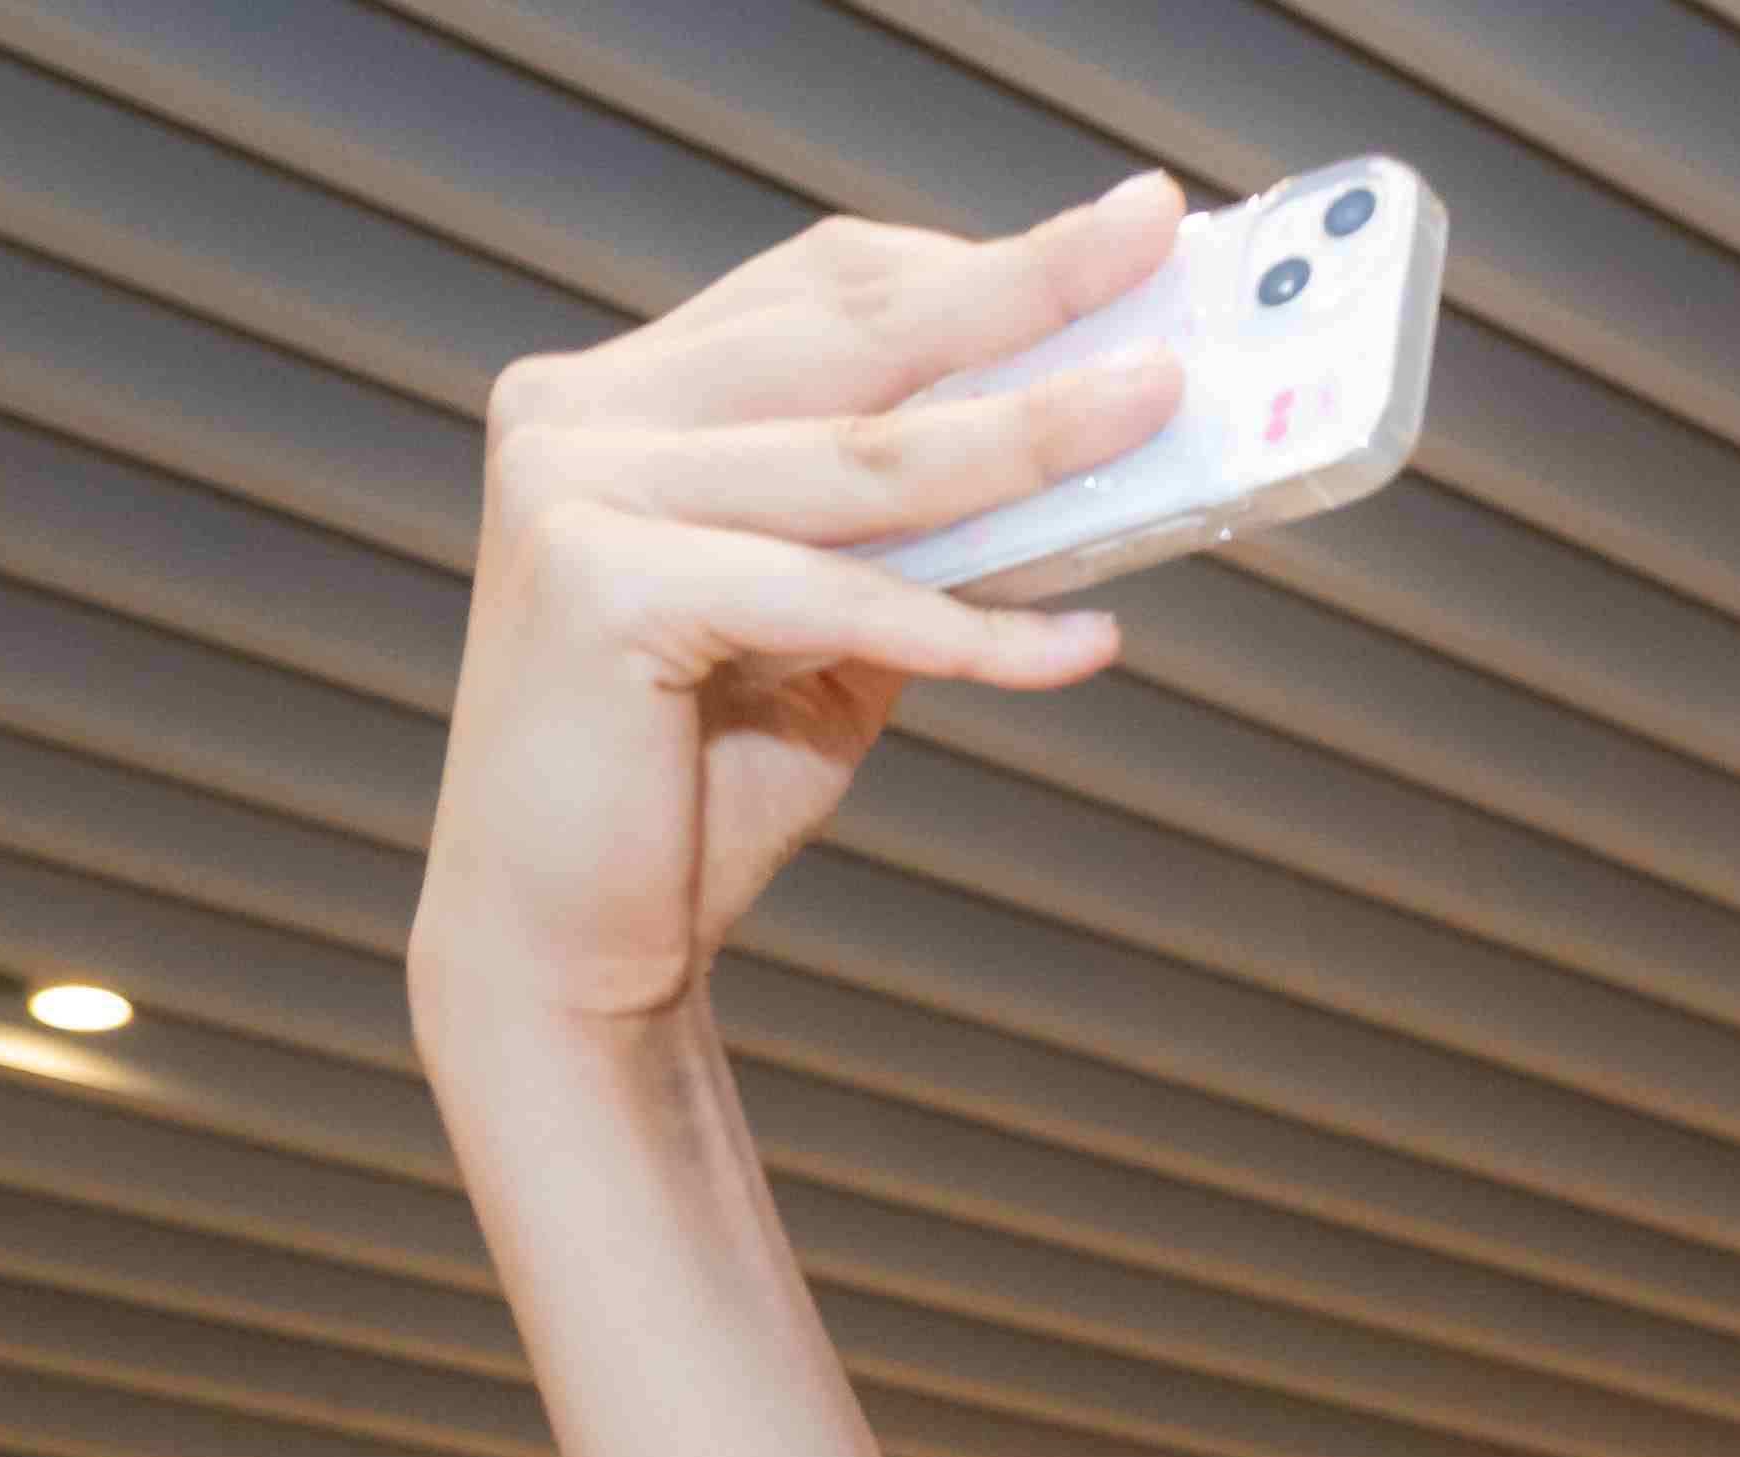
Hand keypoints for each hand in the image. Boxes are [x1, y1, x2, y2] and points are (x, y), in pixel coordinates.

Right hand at [413, 187, 1186, 1040]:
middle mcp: (578, 412)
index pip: (823, 288)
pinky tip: (1084, 643)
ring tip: (1165, 408)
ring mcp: (574, 485)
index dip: (976, 262)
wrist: (573, 943)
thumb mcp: (842, 628)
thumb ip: (928, 532)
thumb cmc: (701, 781)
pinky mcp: (600, 584)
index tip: (1119, 237)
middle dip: (1024, 284)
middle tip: (1154, 230)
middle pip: (852, 329)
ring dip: (1038, 434)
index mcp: (621, 395)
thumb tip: (1100, 451)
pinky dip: (979, 630)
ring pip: (869, 457)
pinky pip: (844, 596)